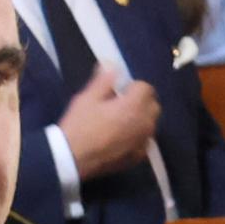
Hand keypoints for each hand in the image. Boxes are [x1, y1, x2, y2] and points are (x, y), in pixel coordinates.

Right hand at [60, 64, 161, 178]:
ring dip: (140, 120)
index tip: (117, 92)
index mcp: (134, 105)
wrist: (71, 159)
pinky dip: (137, 138)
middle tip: (119, 106)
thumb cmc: (79, 125)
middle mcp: (145, 122)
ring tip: (119, 124)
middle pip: (153, 105)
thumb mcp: (86, 98)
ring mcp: (144, 141)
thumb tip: (112, 64)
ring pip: (150, 124)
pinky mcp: (139, 156)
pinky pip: (144, 141)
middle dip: (141, 102)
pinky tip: (120, 140)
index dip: (131, 87)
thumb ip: (104, 80)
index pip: (145, 87)